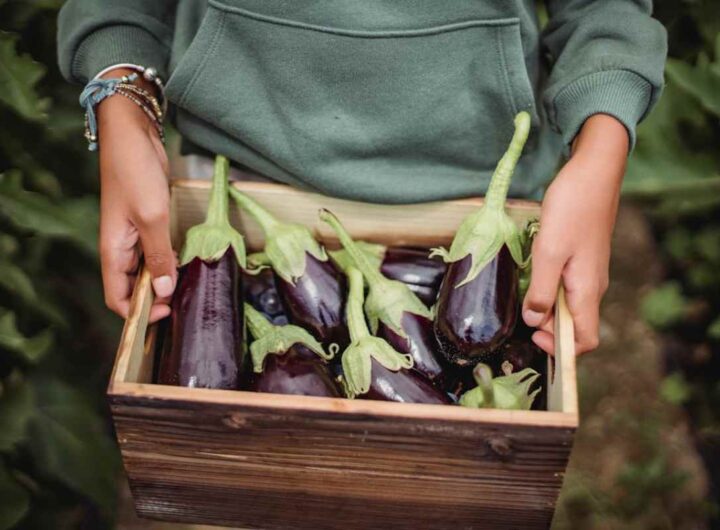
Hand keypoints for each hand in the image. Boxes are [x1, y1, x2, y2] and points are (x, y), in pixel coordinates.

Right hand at [97, 68, 176, 321]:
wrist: (133, 133)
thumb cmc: (135, 173)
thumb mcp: (151, 216)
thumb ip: (158, 255)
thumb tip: (162, 291)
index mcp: (113, 251)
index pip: (117, 298)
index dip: (138, 312)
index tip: (165, 314)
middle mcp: (121, 247)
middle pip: (134, 287)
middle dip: (154, 300)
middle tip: (184, 303)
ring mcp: (134, 234)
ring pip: (147, 270)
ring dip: (164, 280)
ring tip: (189, 288)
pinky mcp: (148, 222)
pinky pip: (156, 251)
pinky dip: (169, 260)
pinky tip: (187, 264)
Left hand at [522, 114, 628, 354]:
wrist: (593, 172)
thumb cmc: (572, 208)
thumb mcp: (549, 251)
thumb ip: (540, 289)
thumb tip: (534, 320)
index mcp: (587, 290)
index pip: (585, 340)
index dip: (560, 348)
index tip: (533, 336)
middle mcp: (591, 286)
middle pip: (573, 324)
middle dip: (547, 326)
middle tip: (519, 312)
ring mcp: (587, 272)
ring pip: (567, 304)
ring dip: (545, 306)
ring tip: (522, 292)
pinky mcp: (581, 258)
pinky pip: (565, 285)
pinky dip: (547, 288)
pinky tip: (531, 274)